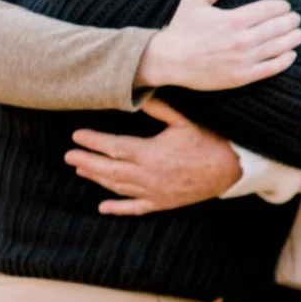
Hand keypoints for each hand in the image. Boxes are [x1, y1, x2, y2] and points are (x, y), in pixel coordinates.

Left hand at [65, 98, 240, 214]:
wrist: (231, 170)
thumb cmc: (208, 142)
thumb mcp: (184, 120)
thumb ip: (158, 108)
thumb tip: (138, 92)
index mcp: (151, 153)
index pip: (113, 147)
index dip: (93, 142)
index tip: (76, 135)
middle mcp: (149, 176)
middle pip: (109, 170)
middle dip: (87, 161)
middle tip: (68, 155)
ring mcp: (155, 192)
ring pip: (118, 188)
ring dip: (97, 179)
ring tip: (81, 170)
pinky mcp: (163, 203)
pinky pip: (136, 208)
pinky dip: (118, 209)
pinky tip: (102, 208)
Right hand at [138, 0, 300, 92]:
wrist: (170, 60)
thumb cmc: (181, 28)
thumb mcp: (194, 0)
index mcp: (233, 19)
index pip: (267, 10)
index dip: (281, 7)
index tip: (286, 5)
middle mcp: (242, 40)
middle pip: (276, 28)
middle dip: (290, 22)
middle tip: (297, 19)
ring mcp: (244, 60)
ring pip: (277, 48)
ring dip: (292, 40)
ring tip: (299, 34)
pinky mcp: (242, 77)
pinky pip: (270, 68)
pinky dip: (284, 61)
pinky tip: (292, 55)